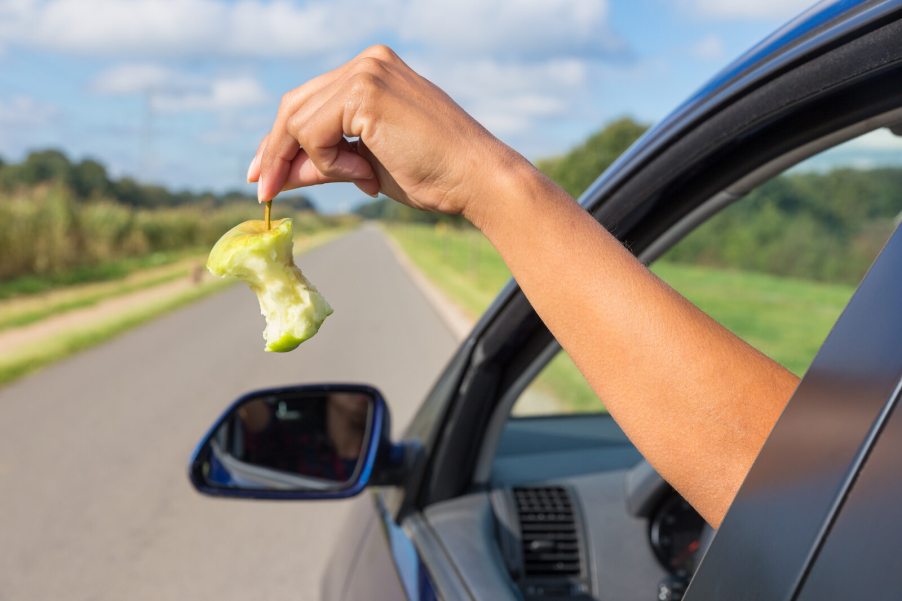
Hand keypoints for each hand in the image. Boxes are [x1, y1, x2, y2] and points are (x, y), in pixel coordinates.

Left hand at [247, 45, 530, 219]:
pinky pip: (313, 133)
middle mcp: (367, 63)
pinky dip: (329, 162)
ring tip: (362, 179)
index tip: (264, 173)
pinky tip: (365, 174)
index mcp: (371, 72)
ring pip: (299, 122)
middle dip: (276, 152)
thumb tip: (279, 173)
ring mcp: (366, 72)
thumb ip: (322, 163)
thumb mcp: (364, 166)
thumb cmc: (432, 175)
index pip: (308, 102)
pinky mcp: (364, 92)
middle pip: (294, 105)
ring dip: (319, 162)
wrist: (476, 179)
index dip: (280, 140)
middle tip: (266, 191)